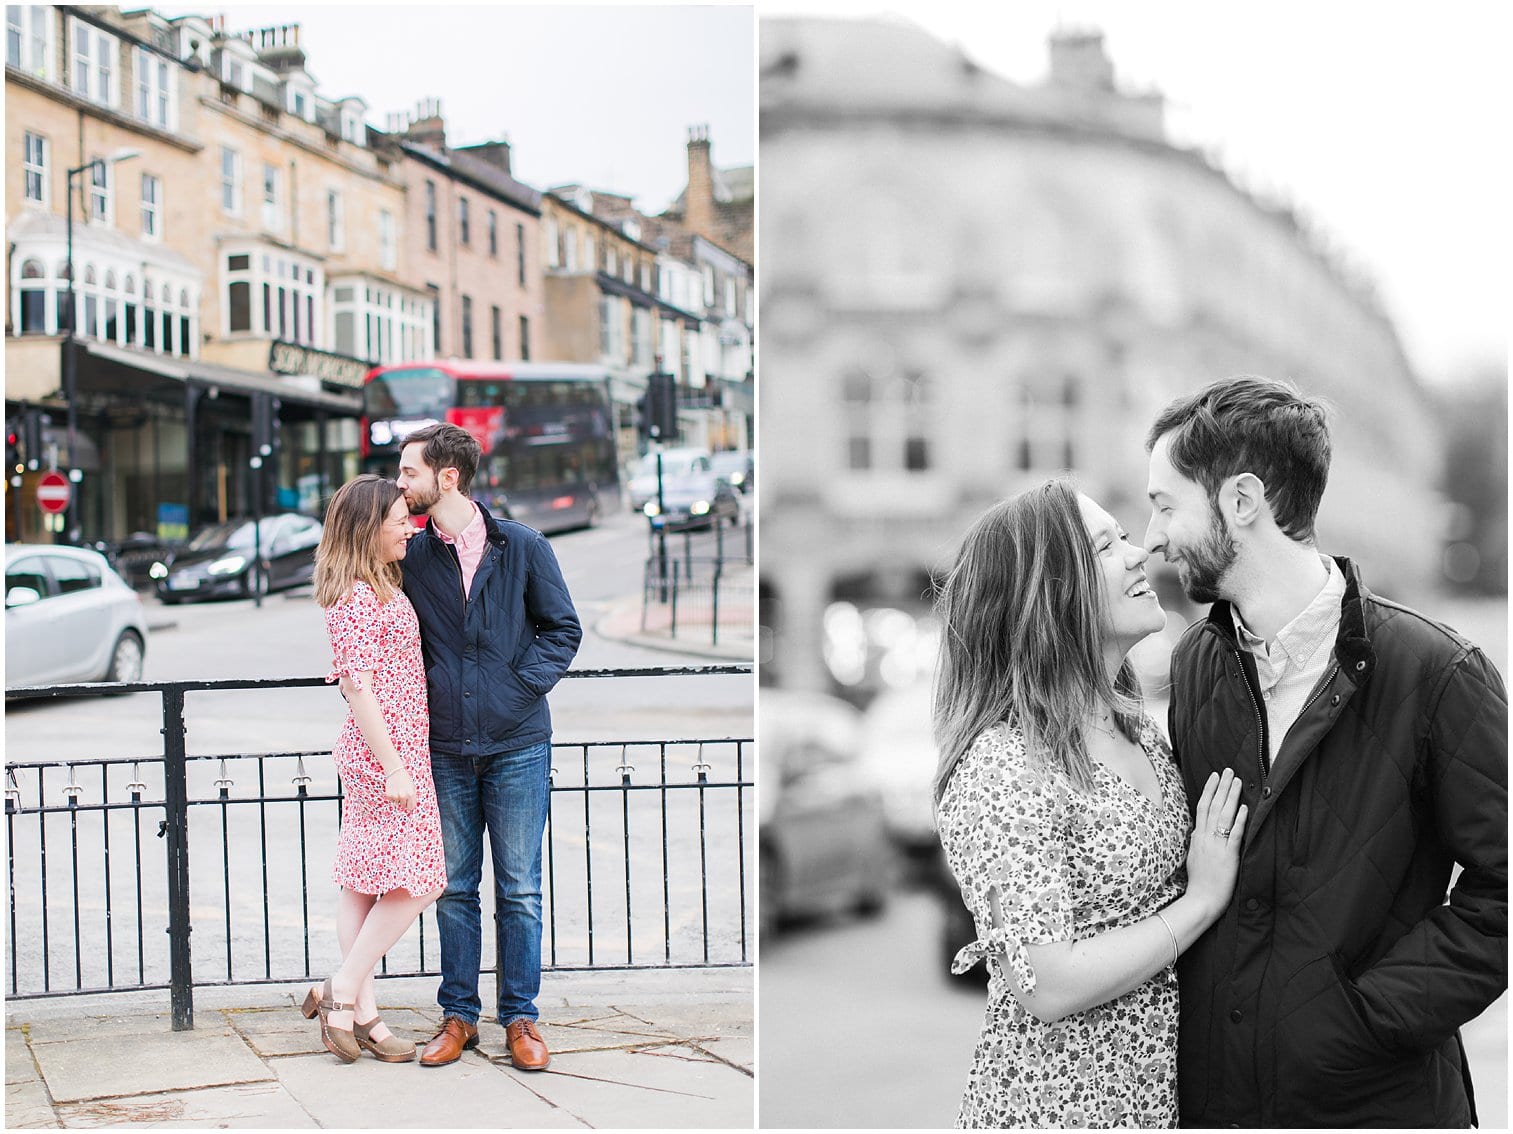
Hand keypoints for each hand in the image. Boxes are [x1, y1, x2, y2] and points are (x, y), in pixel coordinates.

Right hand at [384, 768, 416, 813]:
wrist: (396, 772)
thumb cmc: (405, 779)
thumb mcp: (412, 787)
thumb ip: (412, 797)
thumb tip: (411, 807)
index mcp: (411, 794)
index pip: (411, 807)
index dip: (409, 805)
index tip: (408, 803)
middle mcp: (403, 796)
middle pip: (403, 806)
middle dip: (403, 802)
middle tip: (402, 794)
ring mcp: (395, 796)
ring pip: (397, 802)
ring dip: (397, 798)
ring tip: (398, 790)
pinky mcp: (389, 795)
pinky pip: (391, 800)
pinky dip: (392, 796)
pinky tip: (393, 789)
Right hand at [1185, 768, 1247, 922]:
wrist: (1201, 900)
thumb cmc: (1199, 882)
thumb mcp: (1193, 857)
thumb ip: (1197, 842)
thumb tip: (1198, 830)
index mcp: (1197, 838)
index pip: (1202, 808)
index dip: (1209, 790)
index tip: (1214, 776)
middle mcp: (1205, 838)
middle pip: (1212, 807)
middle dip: (1221, 787)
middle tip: (1228, 770)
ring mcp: (1216, 846)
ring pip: (1223, 816)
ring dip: (1230, 797)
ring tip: (1237, 782)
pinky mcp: (1228, 856)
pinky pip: (1234, 835)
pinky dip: (1239, 821)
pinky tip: (1243, 808)